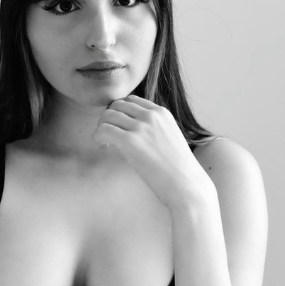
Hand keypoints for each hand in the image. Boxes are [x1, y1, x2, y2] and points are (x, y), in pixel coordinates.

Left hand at [92, 95, 213, 208]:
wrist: (186, 185)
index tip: (119, 128)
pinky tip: (104, 148)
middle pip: (117, 105)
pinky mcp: (130, 141)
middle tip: (108, 136)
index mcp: (162, 113)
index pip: (132, 100)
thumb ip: (155, 129)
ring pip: (108, 115)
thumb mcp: (170, 138)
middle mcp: (151, 115)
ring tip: (106, 143)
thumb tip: (135, 133)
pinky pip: (104, 129)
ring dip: (102, 127)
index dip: (120, 112)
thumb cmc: (179, 170)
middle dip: (109, 119)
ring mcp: (141, 127)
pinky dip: (98, 137)